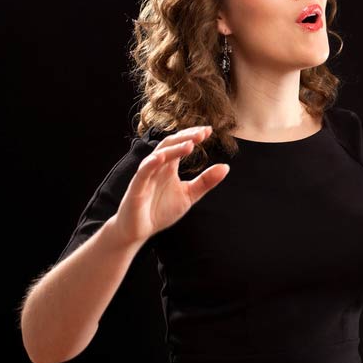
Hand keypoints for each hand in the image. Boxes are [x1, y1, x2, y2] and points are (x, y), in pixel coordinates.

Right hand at [112, 126, 229, 246]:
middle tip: (203, 133)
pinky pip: (143, 173)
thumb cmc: (160, 211)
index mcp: (169, 167)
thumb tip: (226, 167)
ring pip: (158, 155)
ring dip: (173, 148)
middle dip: (186, 137)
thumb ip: (206, 181)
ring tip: (190, 144)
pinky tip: (162, 157)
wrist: (138, 231)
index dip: (193, 136)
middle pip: (170, 144)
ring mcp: (145, 176)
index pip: (180, 144)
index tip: (209, 130)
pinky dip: (151, 163)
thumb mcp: (189, 195)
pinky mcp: (136, 188)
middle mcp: (157, 167)